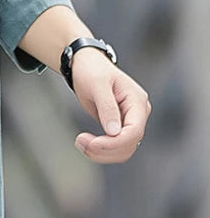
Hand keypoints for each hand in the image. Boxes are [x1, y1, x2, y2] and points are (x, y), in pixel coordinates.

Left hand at [71, 48, 151, 162]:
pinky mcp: (118, 126)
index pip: (135, 131)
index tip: (92, 144)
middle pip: (129, 144)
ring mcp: (129, 121)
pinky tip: (85, 144)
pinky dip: (100, 150)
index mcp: (137, 101)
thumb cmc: (92, 70)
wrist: (85, 64)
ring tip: (79, 143)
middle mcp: (138, 114)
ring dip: (101, 153)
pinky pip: (114, 146)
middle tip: (80, 142)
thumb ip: (107, 107)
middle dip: (105, 149)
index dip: (115, 142)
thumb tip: (114, 132)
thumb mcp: (97, 84)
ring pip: (123, 150)